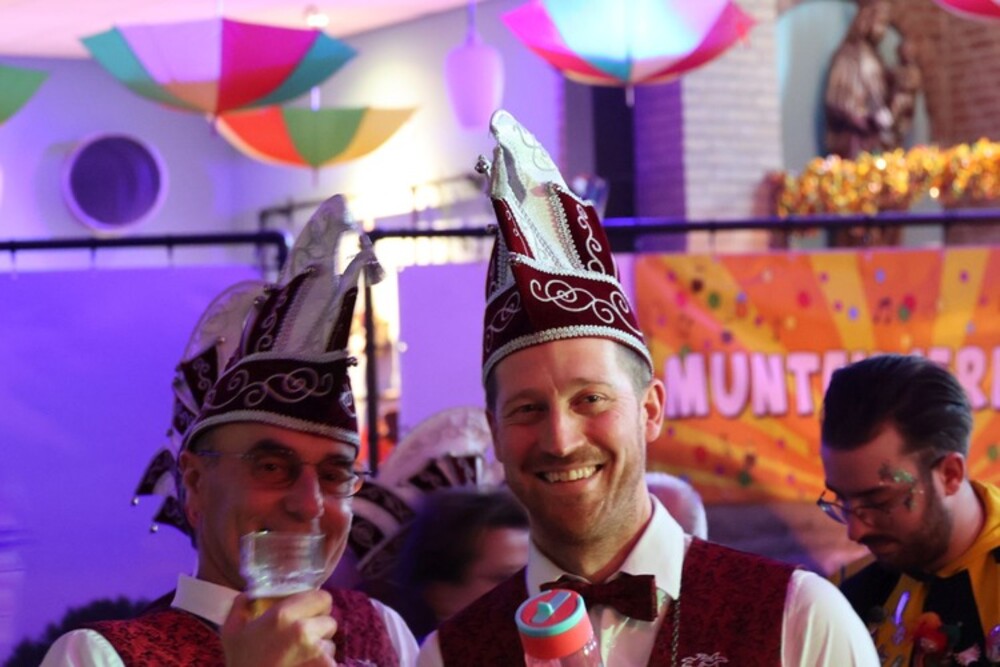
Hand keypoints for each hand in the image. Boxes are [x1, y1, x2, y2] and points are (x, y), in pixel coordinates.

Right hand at [222, 590, 337, 666]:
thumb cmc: (241, 665)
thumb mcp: (231, 633)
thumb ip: (241, 607)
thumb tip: (250, 594)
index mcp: (284, 616)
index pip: (323, 597)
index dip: (316, 605)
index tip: (306, 613)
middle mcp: (305, 631)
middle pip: (329, 621)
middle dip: (319, 628)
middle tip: (303, 638)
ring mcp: (319, 654)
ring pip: (330, 644)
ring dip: (320, 650)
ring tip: (300, 658)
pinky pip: (331, 663)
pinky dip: (321, 665)